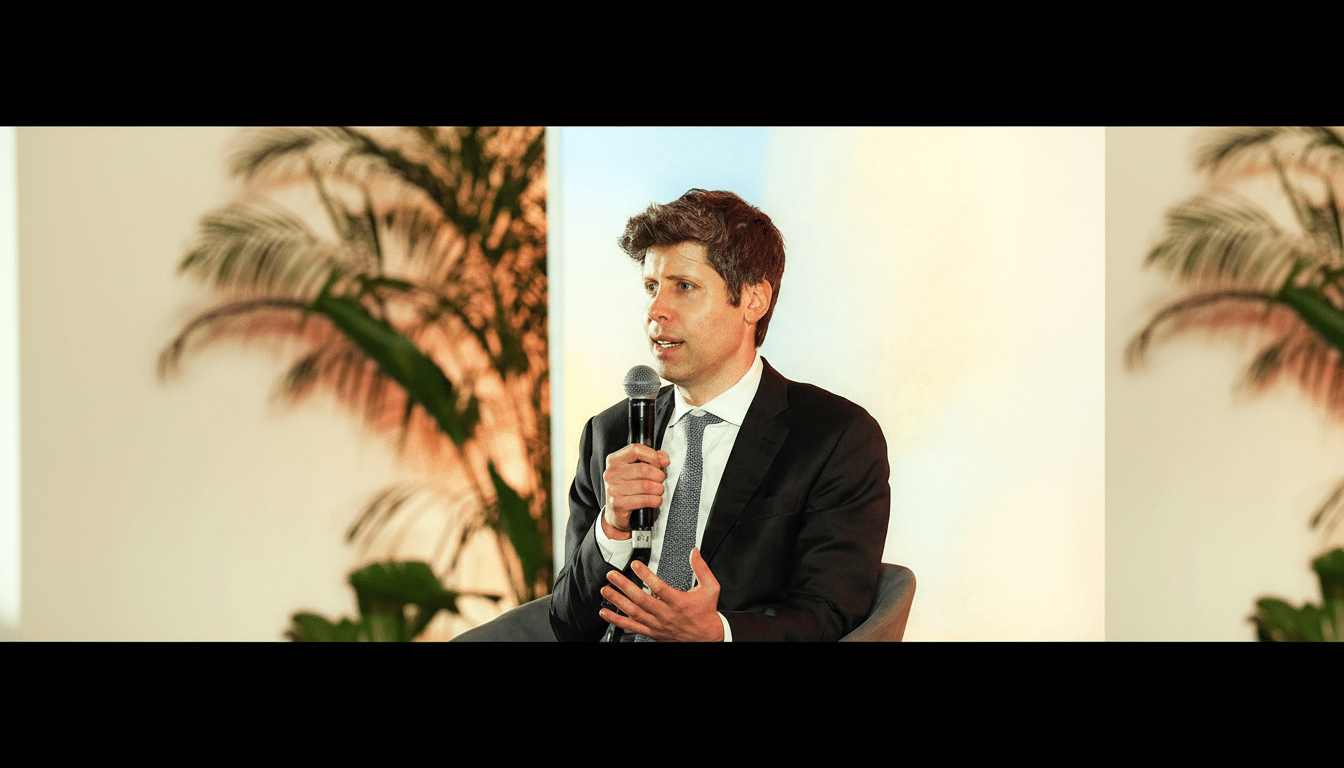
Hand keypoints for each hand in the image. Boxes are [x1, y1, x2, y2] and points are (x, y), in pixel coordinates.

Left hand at [599, 548, 723, 641]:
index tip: (635, 565)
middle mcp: (666, 614)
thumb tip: (694, 552)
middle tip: (612, 576)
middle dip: (624, 586)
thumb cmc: (706, 612)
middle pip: (641, 600)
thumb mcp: (710, 588)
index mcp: (679, 602)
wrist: (706, 636)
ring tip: (606, 591)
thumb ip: (701, 568)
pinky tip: (606, 613)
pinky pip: (632, 626)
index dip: (645, 575)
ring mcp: (657, 624)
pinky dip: (617, 620)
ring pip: (634, 613)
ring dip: (617, 601)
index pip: (659, 587)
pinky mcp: (652, 631)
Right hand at [601, 443, 670, 539]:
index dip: (652, 456)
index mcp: (614, 460)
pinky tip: (656, 500)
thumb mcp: (636, 470)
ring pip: (646, 485)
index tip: (657, 464)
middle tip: (660, 480)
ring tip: (658, 490)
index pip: (635, 449)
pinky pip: (644, 500)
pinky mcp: (618, 504)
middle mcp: (611, 473)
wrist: (616, 513)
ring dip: (658, 489)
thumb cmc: (628, 489)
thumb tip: (664, 458)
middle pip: (643, 469)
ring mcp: (613, 489)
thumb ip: (651, 460)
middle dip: (658, 475)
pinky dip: (656, 500)